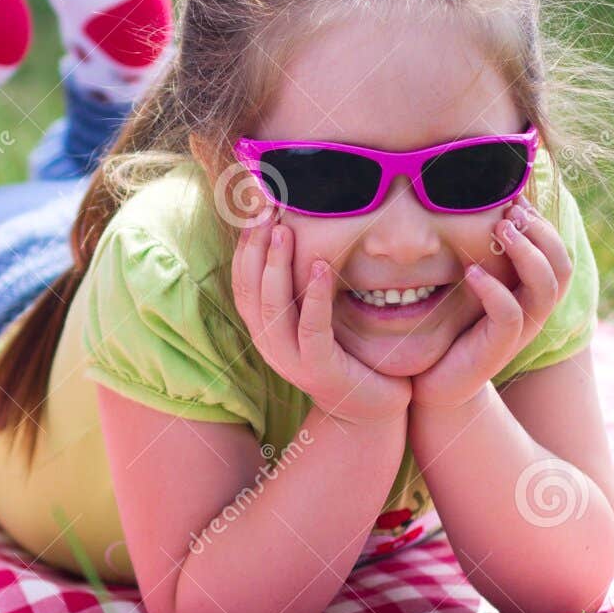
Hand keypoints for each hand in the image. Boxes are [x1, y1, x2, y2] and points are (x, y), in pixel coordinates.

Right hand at [232, 216, 411, 427]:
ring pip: (272, 307)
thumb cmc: (348, 353)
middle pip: (248, 288)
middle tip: (264, 207)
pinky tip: (319, 266)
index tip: (255, 203)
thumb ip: (304, 282)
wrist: (371, 409)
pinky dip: (313, 296)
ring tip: (284, 231)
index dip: (244, 241)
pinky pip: (311, 328)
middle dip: (254, 245)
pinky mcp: (318, 369)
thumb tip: (300, 224)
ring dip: (276, 266)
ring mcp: (290, 359)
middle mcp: (268, 342)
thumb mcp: (318, 313)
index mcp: (264, 326)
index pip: (242, 278)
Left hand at [411, 195, 573, 410]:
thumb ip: (479, 254)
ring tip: (499, 229)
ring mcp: (519, 331)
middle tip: (510, 211)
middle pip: (562, 266)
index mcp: (530, 292)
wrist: (432, 382)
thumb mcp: (466, 285)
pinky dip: (494, 289)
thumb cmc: (448, 329)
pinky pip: (509, 314)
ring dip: (526, 253)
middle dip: (541, 233)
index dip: (543, 223)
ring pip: (546, 288)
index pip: (556, 252)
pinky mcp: (497, 348)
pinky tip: (470, 271)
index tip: (516, 199)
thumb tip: (476, 207)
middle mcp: (532, 310)